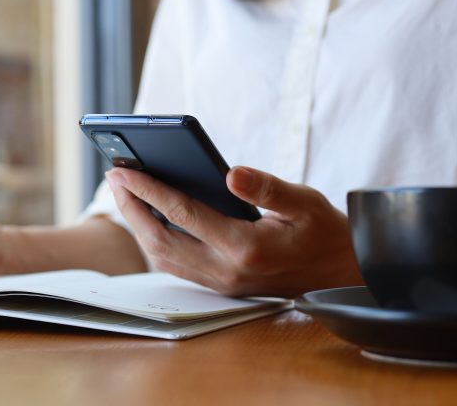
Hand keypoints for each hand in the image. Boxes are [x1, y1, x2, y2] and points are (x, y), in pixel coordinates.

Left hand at [105, 166, 363, 296]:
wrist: (342, 275)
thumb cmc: (325, 232)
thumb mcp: (304, 201)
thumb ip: (267, 187)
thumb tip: (230, 173)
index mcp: (245, 247)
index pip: (183, 214)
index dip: (149, 190)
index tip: (124, 170)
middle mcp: (226, 271)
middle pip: (161, 239)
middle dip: (132, 207)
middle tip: (114, 178)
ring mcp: (221, 283)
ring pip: (163, 257)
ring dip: (138, 227)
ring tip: (125, 195)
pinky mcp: (220, 286)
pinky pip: (175, 267)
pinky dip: (155, 243)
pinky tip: (148, 221)